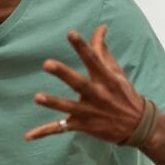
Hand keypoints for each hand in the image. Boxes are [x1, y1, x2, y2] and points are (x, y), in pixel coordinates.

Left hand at [24, 25, 146, 143]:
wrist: (137, 125)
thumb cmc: (123, 93)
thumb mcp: (116, 71)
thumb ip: (102, 50)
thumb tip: (100, 27)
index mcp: (106, 79)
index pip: (93, 59)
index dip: (82, 46)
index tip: (71, 33)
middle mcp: (98, 94)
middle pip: (79, 83)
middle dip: (63, 74)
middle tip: (47, 63)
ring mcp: (89, 111)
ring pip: (68, 107)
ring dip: (53, 103)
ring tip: (37, 97)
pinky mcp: (82, 125)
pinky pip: (60, 129)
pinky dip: (44, 132)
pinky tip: (28, 136)